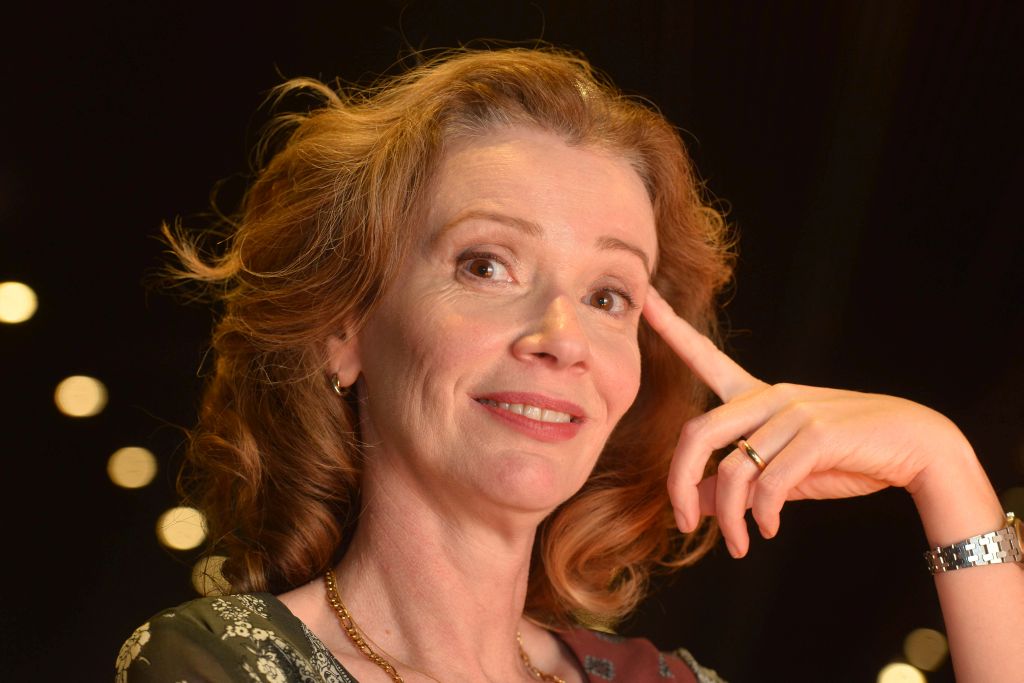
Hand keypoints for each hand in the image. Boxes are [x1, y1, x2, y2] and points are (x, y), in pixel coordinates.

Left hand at [642, 288, 972, 557]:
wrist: (915, 447)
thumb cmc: (844, 456)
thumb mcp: (780, 469)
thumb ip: (735, 479)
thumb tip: (691, 503)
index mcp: (756, 396)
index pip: (705, 357)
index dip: (671, 327)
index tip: (644, 298)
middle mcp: (769, 396)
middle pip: (696, 433)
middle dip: (678, 484)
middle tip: (683, 525)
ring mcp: (793, 412)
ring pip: (732, 469)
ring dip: (727, 518)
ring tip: (738, 544)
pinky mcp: (817, 435)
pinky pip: (769, 483)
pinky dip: (762, 516)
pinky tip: (769, 530)